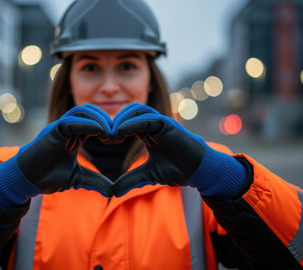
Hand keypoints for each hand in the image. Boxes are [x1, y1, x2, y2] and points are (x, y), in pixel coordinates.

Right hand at [16, 104, 112, 195]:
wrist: (25, 181)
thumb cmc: (46, 177)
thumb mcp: (76, 178)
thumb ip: (94, 181)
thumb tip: (111, 191)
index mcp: (74, 135)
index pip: (94, 121)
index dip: (108, 127)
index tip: (118, 140)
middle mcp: (67, 127)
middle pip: (91, 111)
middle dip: (106, 120)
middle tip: (116, 135)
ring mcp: (59, 127)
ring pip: (82, 111)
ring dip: (99, 119)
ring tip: (109, 134)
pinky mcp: (51, 130)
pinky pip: (71, 121)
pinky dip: (87, 124)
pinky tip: (99, 132)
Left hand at [111, 103, 246, 196]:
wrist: (199, 172)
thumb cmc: (178, 170)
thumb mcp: (149, 175)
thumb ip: (132, 180)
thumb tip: (114, 192)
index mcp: (147, 131)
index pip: (126, 121)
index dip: (113, 128)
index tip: (103, 141)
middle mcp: (153, 123)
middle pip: (129, 111)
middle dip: (114, 121)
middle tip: (104, 137)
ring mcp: (161, 122)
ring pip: (137, 110)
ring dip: (121, 120)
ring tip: (111, 135)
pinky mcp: (168, 124)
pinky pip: (147, 119)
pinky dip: (132, 124)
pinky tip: (121, 134)